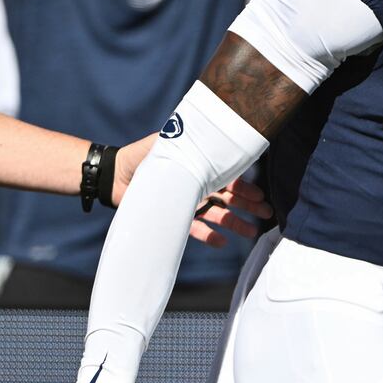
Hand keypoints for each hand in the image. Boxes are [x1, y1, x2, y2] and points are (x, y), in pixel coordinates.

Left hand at [114, 135, 272, 245]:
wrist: (115, 176)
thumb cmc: (141, 156)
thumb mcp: (169, 144)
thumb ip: (191, 143)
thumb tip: (216, 139)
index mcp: (200, 167)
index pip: (230, 177)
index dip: (246, 186)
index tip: (261, 193)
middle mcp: (198, 185)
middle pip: (230, 197)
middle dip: (250, 205)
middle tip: (268, 212)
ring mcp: (188, 203)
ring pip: (218, 215)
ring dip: (236, 223)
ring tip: (252, 232)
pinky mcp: (176, 218)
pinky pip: (196, 229)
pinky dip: (209, 236)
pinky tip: (223, 243)